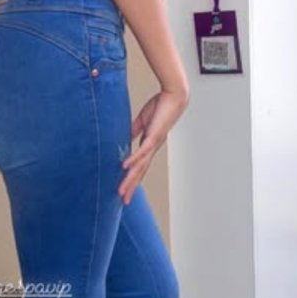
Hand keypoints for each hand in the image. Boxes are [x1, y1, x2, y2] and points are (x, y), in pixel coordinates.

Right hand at [118, 88, 188, 204]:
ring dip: (131, 179)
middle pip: (140, 171)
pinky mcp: (154, 136)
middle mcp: (152, 148)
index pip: (139, 166)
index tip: (125, 190)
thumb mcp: (143, 120)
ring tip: (122, 191)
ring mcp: (153, 143)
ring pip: (140, 166)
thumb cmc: (160, 106)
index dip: (132, 179)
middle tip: (124, 201)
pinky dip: (133, 160)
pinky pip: (142, 150)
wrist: (174, 96)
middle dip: (131, 186)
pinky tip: (125, 168)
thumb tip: (126, 137)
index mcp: (149, 145)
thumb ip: (134, 130)